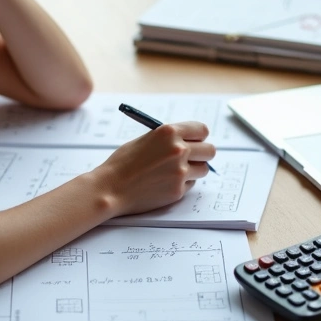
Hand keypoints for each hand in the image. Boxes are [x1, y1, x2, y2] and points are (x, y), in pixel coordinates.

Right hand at [93, 122, 215, 215]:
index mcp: (169, 132)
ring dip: (194, 170)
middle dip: (203, 154)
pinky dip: (181, 184)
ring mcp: (180, 171)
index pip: (202, 130)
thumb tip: (190, 142)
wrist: (111, 187)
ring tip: (174, 172)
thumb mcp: (146, 140)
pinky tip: (163, 183)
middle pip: (210, 150)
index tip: (197, 141)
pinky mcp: (178, 190)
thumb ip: (169, 140)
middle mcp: (178, 150)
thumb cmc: (123, 163)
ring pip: (203, 169)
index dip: (200, 136)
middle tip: (194, 158)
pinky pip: (190, 184)